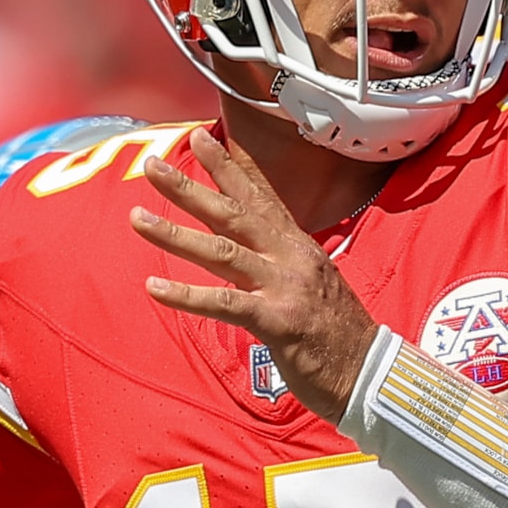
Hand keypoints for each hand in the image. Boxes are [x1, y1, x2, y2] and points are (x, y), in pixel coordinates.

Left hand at [133, 130, 383, 416]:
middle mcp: (290, 256)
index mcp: (296, 245)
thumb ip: (278, 262)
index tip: (201, 136)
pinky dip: (187, 295)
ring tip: (136, 217)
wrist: (370, 371)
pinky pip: (224, 304)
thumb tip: (251, 250)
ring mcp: (284, 286)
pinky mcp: (277, 320)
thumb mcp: (309, 283)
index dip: (229, 166)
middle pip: (233, 212)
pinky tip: (153, 288)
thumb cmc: (335, 332)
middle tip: (151, 164)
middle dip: (190, 186)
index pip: (259, 195)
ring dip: (175, 234)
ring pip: (222, 251)